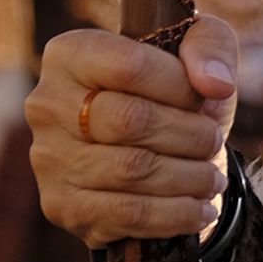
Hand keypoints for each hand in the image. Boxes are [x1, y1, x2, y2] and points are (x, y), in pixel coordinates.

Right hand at [25, 16, 238, 248]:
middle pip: (130, 121)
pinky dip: (174, 215)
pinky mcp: (61, 206)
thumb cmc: (172, 86)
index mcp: (69, 53)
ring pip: (131, 170)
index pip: (130, 67)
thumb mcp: (197, 46)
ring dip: (187, 178)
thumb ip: (210, 47)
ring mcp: (49, 159)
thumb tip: (215, 85)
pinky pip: (126, 214)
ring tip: (213, 178)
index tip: (210, 99)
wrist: (146, 144)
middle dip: (189, 136)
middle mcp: (47, 104)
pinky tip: (199, 210)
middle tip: (215, 142)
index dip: (181, 86)